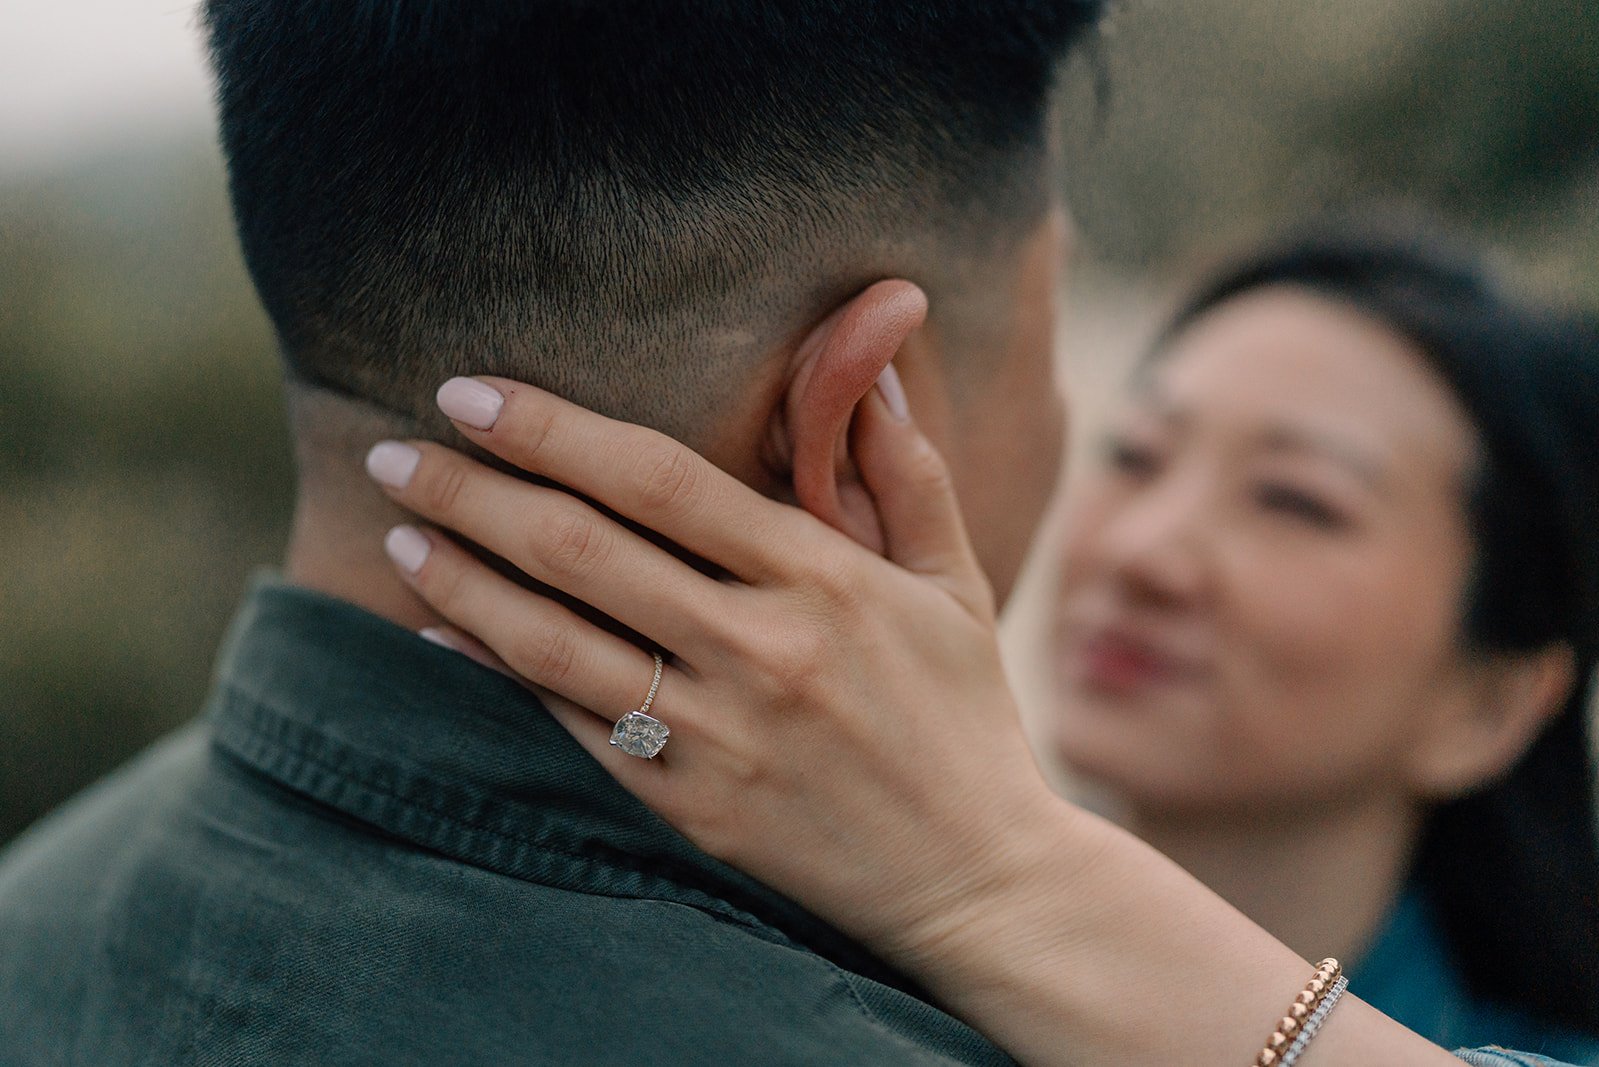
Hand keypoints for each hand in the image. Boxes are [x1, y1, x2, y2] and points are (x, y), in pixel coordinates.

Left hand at [364, 373, 1070, 963]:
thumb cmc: (963, 718)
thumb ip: (906, 472)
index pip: (657, 478)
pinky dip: (495, 673)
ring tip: (397, 531)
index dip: (552, 428)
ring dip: (461, 579)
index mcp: (821, 578)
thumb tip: (873, 363)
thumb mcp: (955, 584)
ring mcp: (718, 735)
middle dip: (472, 490)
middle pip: (580, 550)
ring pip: (553, 640)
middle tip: (397, 454)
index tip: (471, 391)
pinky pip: (568, 726)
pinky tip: (440, 631)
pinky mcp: (689, 807)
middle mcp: (759, 649)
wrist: (976, 880)